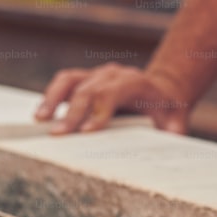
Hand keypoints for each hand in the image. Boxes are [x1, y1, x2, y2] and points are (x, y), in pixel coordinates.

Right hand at [36, 63, 190, 134]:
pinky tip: (41, 115)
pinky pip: (64, 84)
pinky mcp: (85, 80)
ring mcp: (97, 75)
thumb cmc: (169, 111)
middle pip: (88, 89)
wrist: (162, 92)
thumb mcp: (177, 121)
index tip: (87, 131)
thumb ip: (174, 132)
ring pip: (70, 80)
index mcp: (137, 82)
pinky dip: (51, 97)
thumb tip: (170, 142)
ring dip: (53, 99)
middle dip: (73, 113)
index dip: (100, 110)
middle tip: (58, 135)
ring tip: (39, 120)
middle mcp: (114, 74)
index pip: (113, 92)